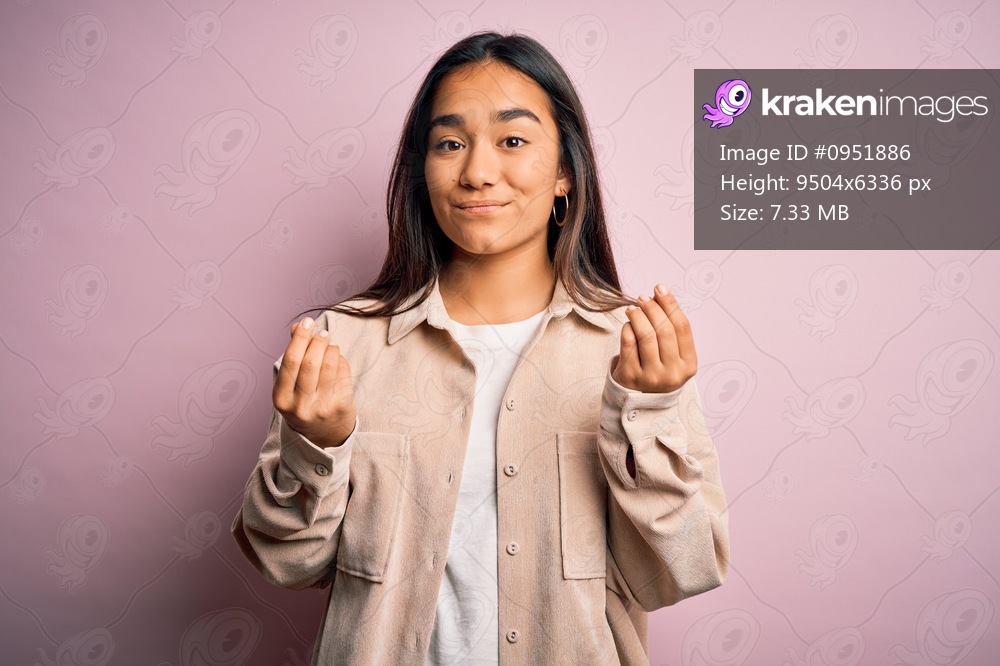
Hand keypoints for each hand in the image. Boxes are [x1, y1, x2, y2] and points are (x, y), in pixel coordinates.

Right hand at [273, 316, 356, 447]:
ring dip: (331, 348)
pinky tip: (337, 359)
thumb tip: (297, 326)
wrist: (324, 435)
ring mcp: (322, 408)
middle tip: (323, 332)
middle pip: (310, 362)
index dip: (299, 338)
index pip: (290, 361)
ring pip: (329, 366)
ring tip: (331, 344)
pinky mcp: (342, 407)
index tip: (306, 322)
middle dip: (317, 341)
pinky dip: (341, 361)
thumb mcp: (291, 384)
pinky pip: (343, 374)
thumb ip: (293, 355)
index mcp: (282, 398)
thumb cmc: (304, 402)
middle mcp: (300, 406)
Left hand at [612, 284, 696, 392]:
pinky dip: (627, 328)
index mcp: (689, 365)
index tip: (660, 288)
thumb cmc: (660, 369)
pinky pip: (628, 343)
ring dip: (638, 315)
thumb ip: (672, 329)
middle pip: (664, 330)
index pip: (682, 327)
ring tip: (633, 308)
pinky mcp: (630, 377)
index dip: (671, 304)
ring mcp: (651, 377)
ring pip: (646, 335)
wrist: (642, 401)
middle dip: (652, 308)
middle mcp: (672, 373)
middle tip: (643, 297)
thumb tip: (659, 294)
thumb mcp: (674, 355)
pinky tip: (628, 324)